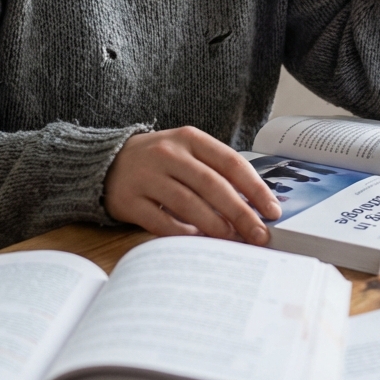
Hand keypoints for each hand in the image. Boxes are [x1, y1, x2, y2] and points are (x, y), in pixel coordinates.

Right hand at [103, 126, 282, 242]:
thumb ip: (216, 172)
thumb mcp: (187, 152)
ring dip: (215, 225)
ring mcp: (148, 176)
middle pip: (212, 185)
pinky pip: (161, 220)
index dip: (254, 188)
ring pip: (188, 203)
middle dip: (240, 213)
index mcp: (190, 138)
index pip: (230, 163)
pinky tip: (198, 241)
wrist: (106, 162)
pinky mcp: (130, 200)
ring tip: (234, 241)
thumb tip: (254, 206)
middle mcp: (169, 153)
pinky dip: (182, 233)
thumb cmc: (160, 161)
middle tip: (260, 235)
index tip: (272, 210)